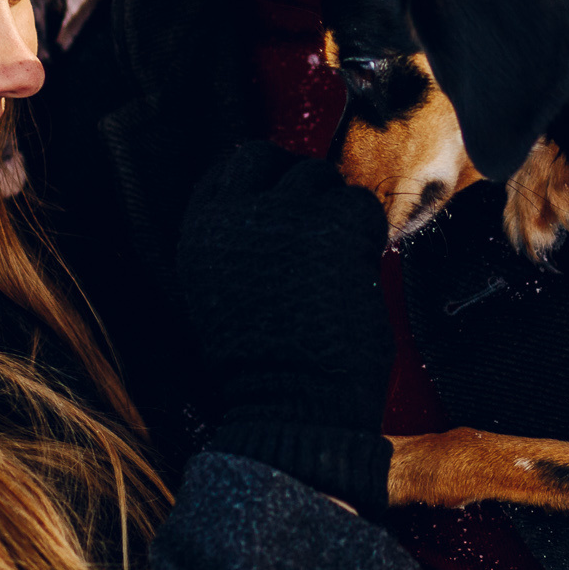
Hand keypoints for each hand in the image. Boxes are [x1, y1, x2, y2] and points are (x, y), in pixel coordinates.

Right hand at [178, 142, 395, 509]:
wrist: (292, 408)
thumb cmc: (264, 367)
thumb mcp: (223, 293)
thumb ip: (239, 242)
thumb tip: (274, 206)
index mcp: (199, 233)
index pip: (231, 167)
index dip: (266, 177)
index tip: (285, 200)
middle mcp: (233, 215)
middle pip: (274, 161)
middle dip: (302, 186)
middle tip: (320, 225)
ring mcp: (284, 215)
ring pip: (323, 180)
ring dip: (337, 214)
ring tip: (338, 265)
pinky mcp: (333, 225)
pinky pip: (362, 205)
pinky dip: (368, 234)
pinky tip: (358, 273)